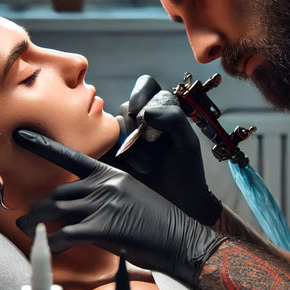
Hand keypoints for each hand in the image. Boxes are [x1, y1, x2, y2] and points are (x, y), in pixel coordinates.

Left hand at [14, 129, 226, 287]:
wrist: (181, 239)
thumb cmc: (158, 224)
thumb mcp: (133, 199)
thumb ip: (104, 198)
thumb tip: (77, 210)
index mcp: (114, 175)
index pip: (73, 159)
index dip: (46, 148)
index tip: (24, 138)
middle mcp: (107, 184)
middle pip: (60, 191)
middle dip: (39, 205)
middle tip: (26, 215)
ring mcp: (105, 204)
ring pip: (57, 209)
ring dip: (36, 222)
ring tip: (27, 228)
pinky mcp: (104, 227)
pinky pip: (65, 234)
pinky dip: (52, 244)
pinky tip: (49, 250)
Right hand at [102, 75, 221, 225]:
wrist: (178, 204)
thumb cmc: (187, 172)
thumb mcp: (187, 142)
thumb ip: (174, 119)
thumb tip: (145, 112)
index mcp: (160, 111)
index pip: (145, 85)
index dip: (139, 94)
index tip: (141, 114)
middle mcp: (140, 121)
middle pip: (125, 107)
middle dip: (136, 130)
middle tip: (153, 153)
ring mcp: (125, 139)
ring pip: (113, 126)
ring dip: (129, 148)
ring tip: (146, 167)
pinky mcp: (112, 156)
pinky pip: (102, 145)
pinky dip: (114, 156)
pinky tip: (129, 170)